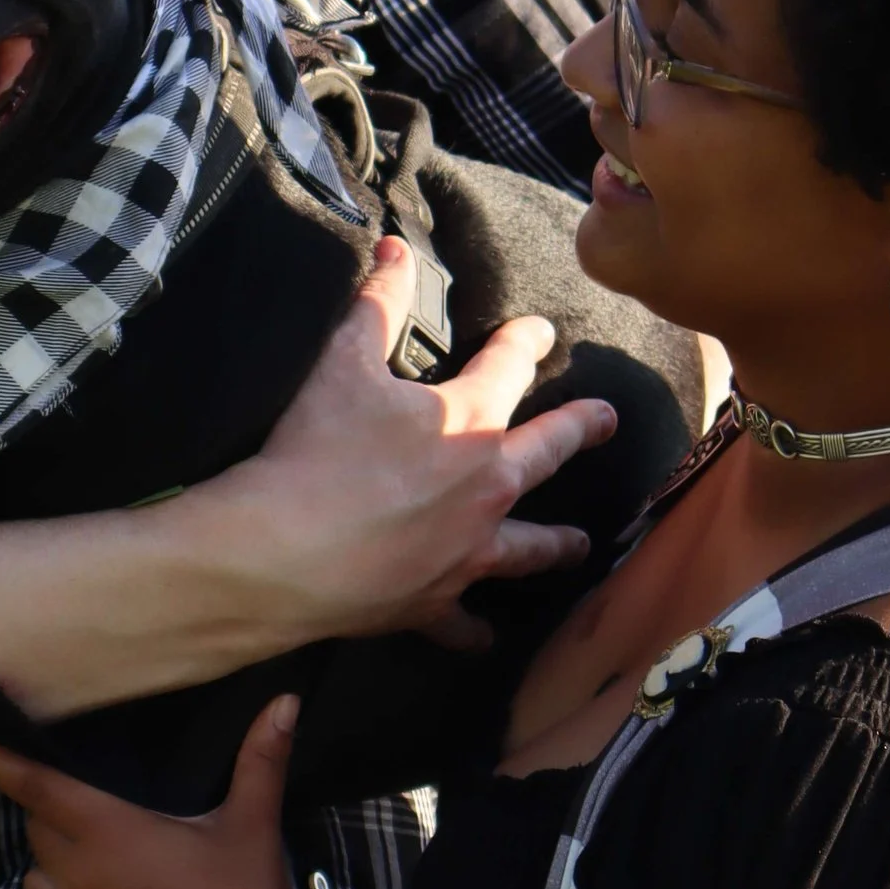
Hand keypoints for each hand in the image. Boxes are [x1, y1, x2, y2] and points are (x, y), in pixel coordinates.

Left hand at [0, 697, 312, 888]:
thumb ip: (260, 760)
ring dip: (58, 879)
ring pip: (36, 887)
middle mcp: (74, 874)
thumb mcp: (252, 826)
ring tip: (108, 886)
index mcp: (109, 829)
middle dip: (60, 825)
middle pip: (38, 833)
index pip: (36, 786)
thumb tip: (287, 700)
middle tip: (109, 834)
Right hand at [201, 240, 614, 647]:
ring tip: (577, 546)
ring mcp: (466, 552)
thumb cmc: (314, 453)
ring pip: (529, 549)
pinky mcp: (434, 602)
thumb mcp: (340, 362)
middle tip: (608, 423)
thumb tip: (394, 249)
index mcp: (468, 422)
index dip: (526, 342)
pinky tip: (485, 639)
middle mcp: (486, 488)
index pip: (510, 367)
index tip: (541, 331)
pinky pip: (463, 624)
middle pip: (547, 454)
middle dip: (582, 431)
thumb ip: (376, 302)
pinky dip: (474, 633)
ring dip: (555, 545)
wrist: (282, 553)